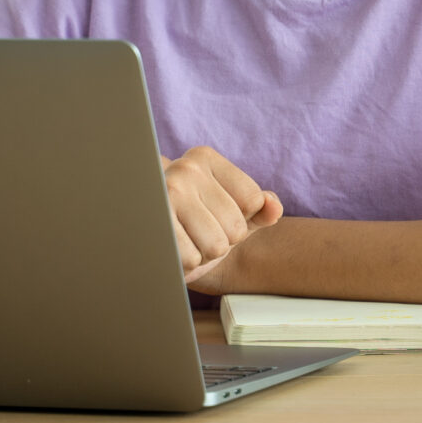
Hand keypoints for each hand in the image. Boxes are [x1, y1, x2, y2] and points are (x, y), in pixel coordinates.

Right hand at [161, 146, 283, 283]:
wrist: (147, 235)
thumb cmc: (195, 219)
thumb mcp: (232, 209)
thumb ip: (261, 208)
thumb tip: (274, 208)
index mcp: (204, 158)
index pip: (253, 199)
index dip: (242, 217)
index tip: (217, 213)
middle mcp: (184, 170)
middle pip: (235, 226)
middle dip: (222, 239)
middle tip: (198, 231)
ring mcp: (165, 196)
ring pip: (216, 246)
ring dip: (205, 253)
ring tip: (187, 239)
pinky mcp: (153, 226)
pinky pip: (191, 259)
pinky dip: (187, 264)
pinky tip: (175, 249)